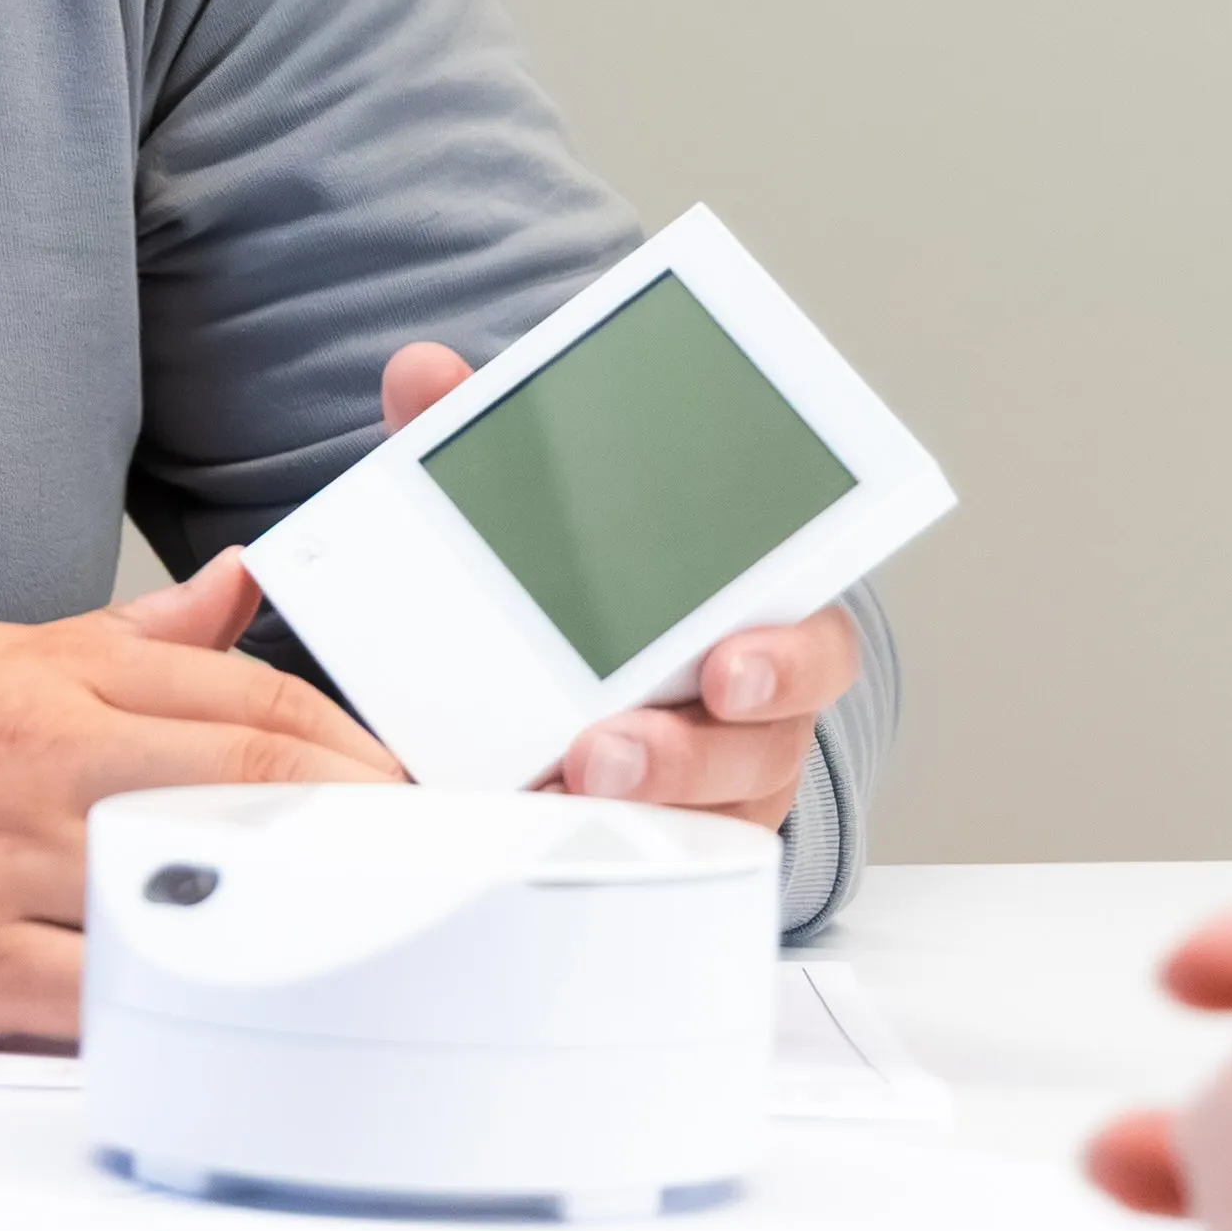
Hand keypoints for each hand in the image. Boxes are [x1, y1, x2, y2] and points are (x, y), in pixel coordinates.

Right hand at [0, 553, 403, 1044]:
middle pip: (253, 779)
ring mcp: (0, 874)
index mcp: (43, 683)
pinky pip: (110, 994)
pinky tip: (261, 1008)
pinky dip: (196, 998)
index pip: (246, 694)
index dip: (356, 738)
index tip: (423, 776)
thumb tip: (243, 589)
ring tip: (399, 929)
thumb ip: (123, 638)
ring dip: (316, 907)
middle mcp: (32, 767)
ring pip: (201, 881)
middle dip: (377, 816)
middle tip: (457, 852)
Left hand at [377, 341, 861, 829]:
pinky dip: (599, 844)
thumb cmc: (566, 585)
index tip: (727, 665)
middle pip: (756, 744)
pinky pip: (652, 858)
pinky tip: (535, 829)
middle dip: (686, 751)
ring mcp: (707, 787)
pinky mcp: (660, 839)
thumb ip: (477, 441)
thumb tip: (423, 372)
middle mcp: (745, 712)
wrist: (513, 688)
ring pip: (702, 813)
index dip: (786, 657)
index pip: (809, 639)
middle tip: (605, 746)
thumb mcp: (524, 512)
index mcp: (747, 617)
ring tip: (558, 790)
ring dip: (632, 806)